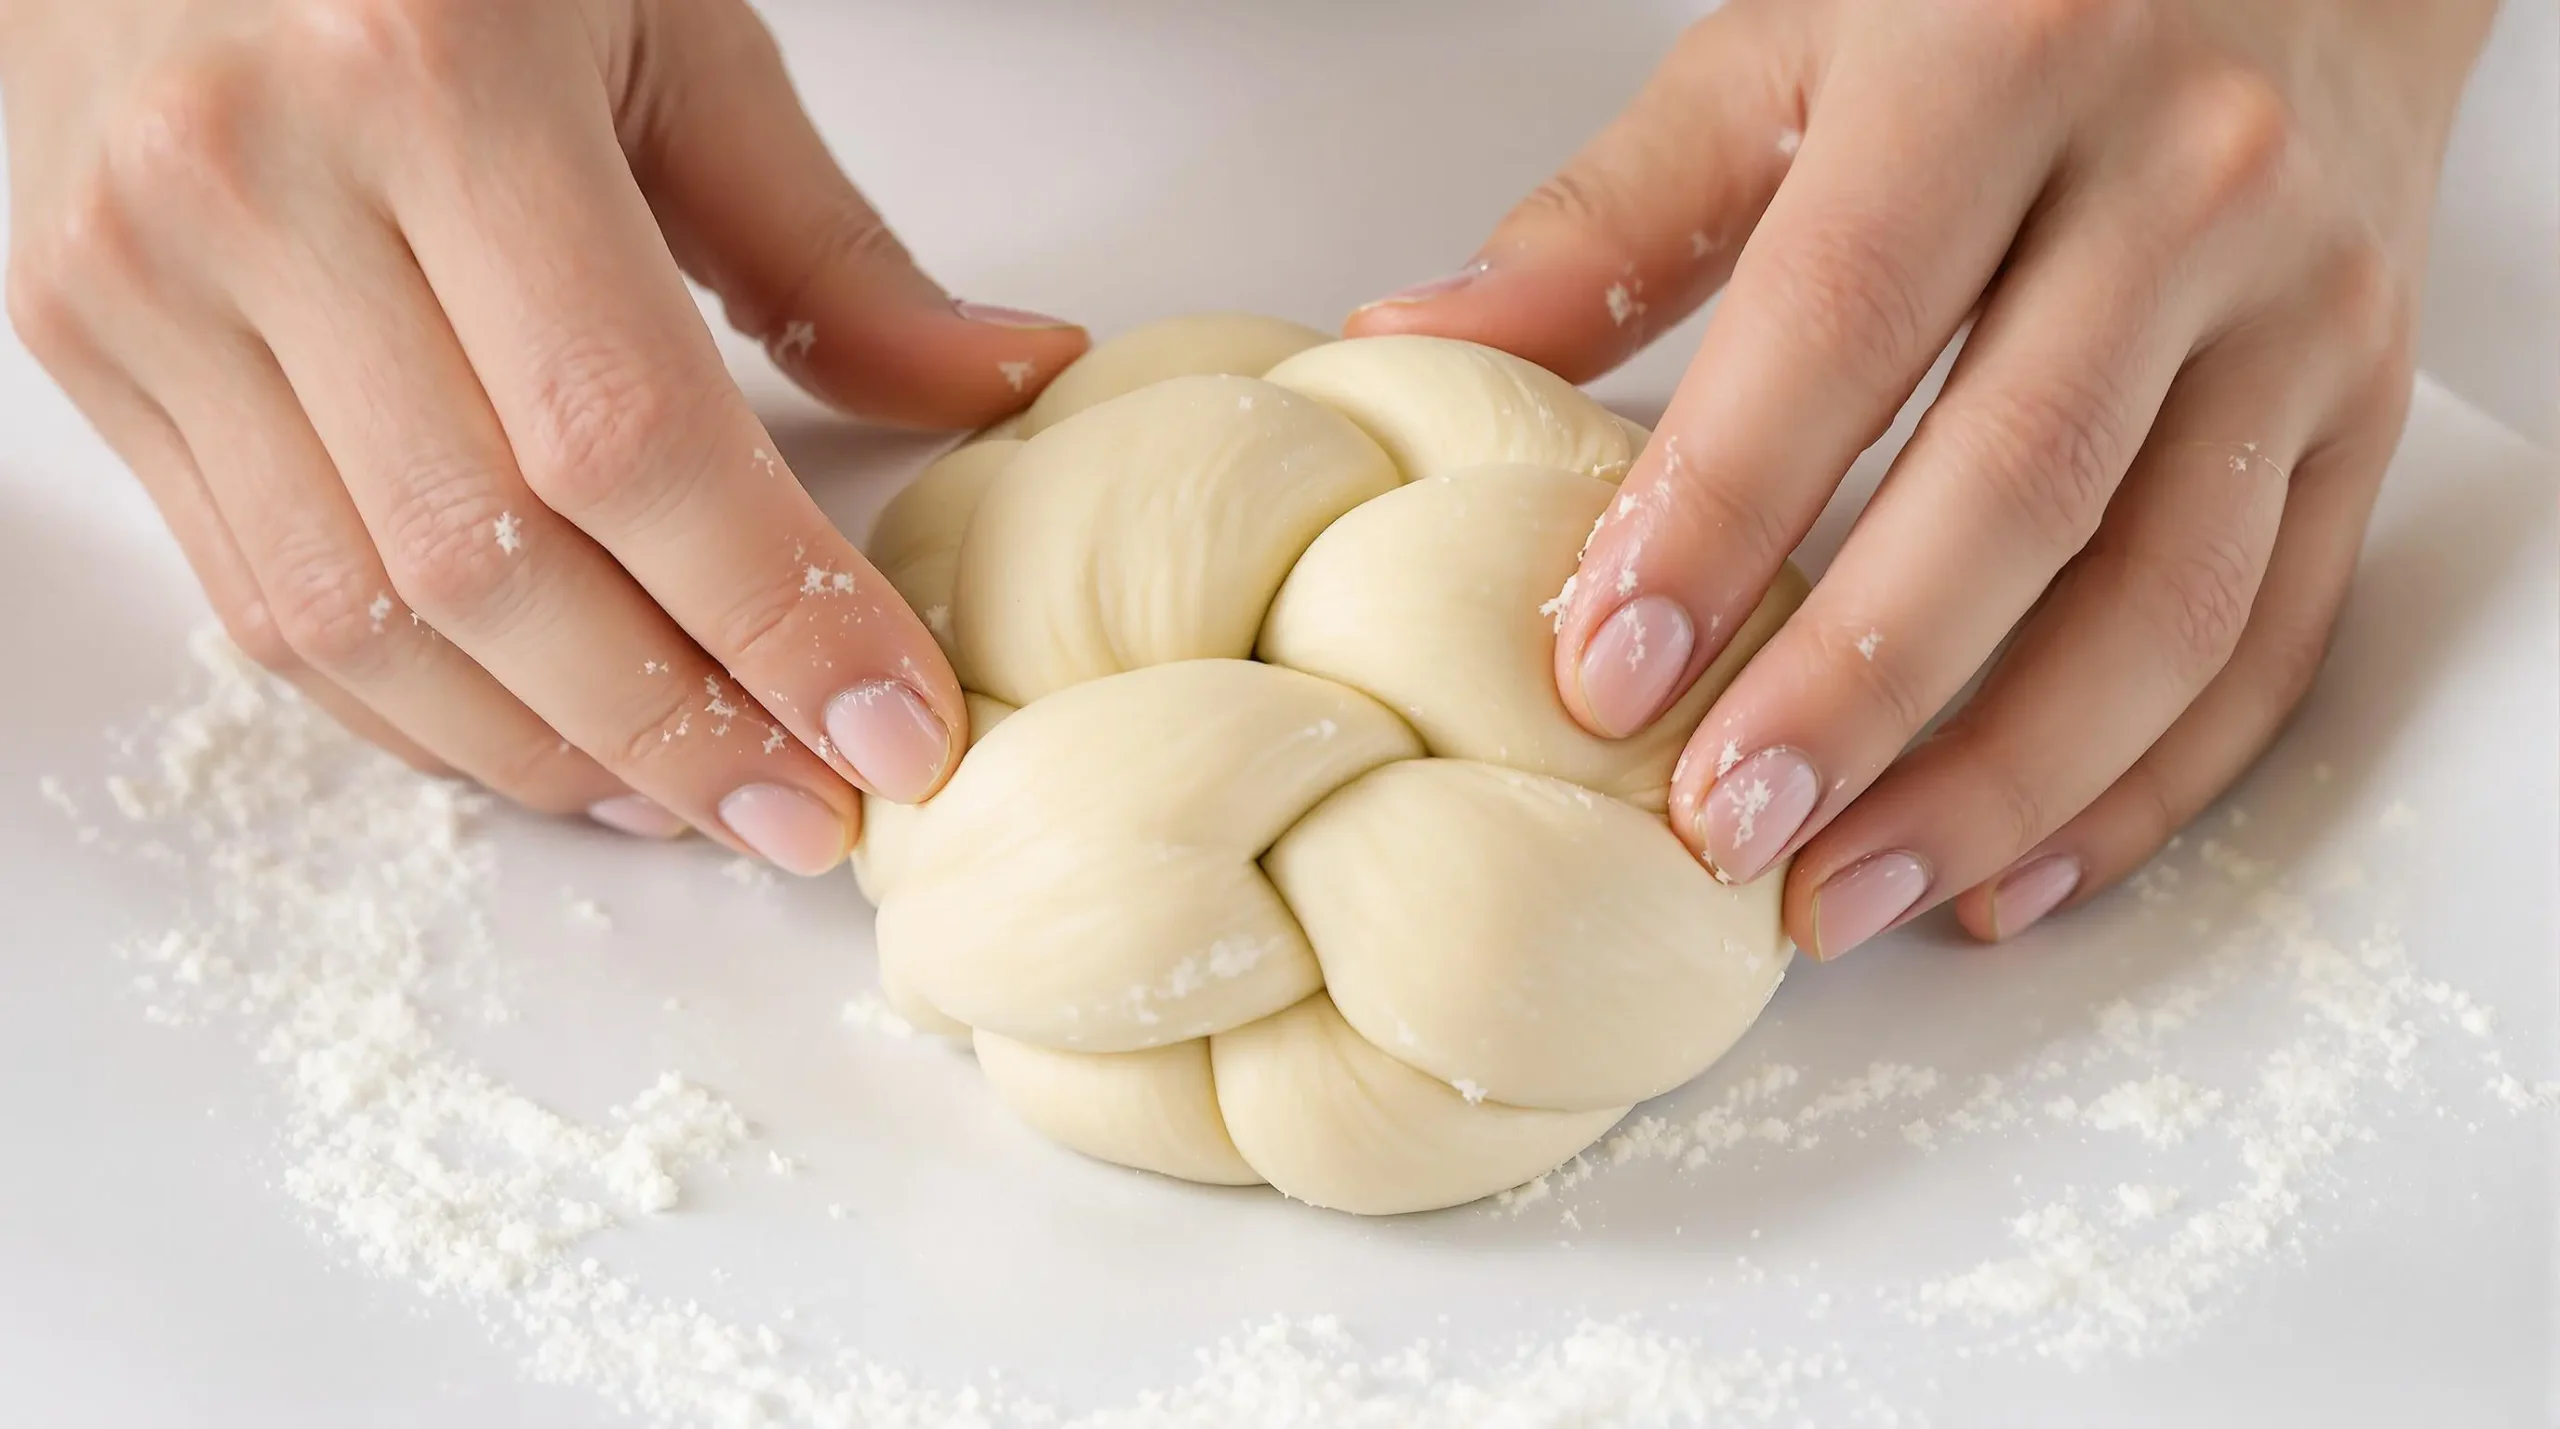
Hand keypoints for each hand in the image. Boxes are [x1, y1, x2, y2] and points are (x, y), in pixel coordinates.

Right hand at [1, 0, 1086, 872]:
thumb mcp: (670, 29)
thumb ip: (825, 243)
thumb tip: (1003, 384)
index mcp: (437, 83)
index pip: (629, 443)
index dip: (775, 621)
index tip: (898, 732)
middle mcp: (258, 189)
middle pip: (492, 569)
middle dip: (681, 731)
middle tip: (810, 811)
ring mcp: (140, 279)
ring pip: (355, 622)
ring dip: (548, 754)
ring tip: (695, 800)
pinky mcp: (81, 346)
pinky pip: (254, 601)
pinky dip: (413, 708)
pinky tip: (545, 740)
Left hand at [1350, 0, 2493, 955]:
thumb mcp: (1782, 57)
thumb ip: (1607, 220)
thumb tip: (1413, 342)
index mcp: (1999, 66)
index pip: (1843, 326)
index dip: (1720, 515)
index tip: (1604, 676)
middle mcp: (2182, 184)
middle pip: (2021, 486)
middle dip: (1860, 692)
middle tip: (1724, 833)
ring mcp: (2301, 309)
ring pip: (2171, 597)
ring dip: (2003, 782)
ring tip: (1846, 897)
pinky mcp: (2363, 409)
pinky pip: (2278, 634)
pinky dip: (2149, 782)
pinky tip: (2014, 870)